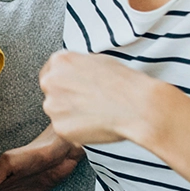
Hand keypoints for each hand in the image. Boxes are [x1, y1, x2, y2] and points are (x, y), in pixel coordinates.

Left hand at [39, 50, 168, 145]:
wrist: (139, 106)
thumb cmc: (125, 83)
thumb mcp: (99, 61)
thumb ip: (78, 66)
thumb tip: (74, 72)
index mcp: (60, 61)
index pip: (51, 72)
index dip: (65, 82)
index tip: (74, 88)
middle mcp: (50, 81)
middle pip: (53, 92)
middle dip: (67, 98)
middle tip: (90, 103)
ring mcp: (53, 105)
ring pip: (58, 112)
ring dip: (71, 114)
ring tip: (96, 113)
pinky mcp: (59, 127)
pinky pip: (66, 129)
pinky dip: (77, 129)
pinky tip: (96, 124)